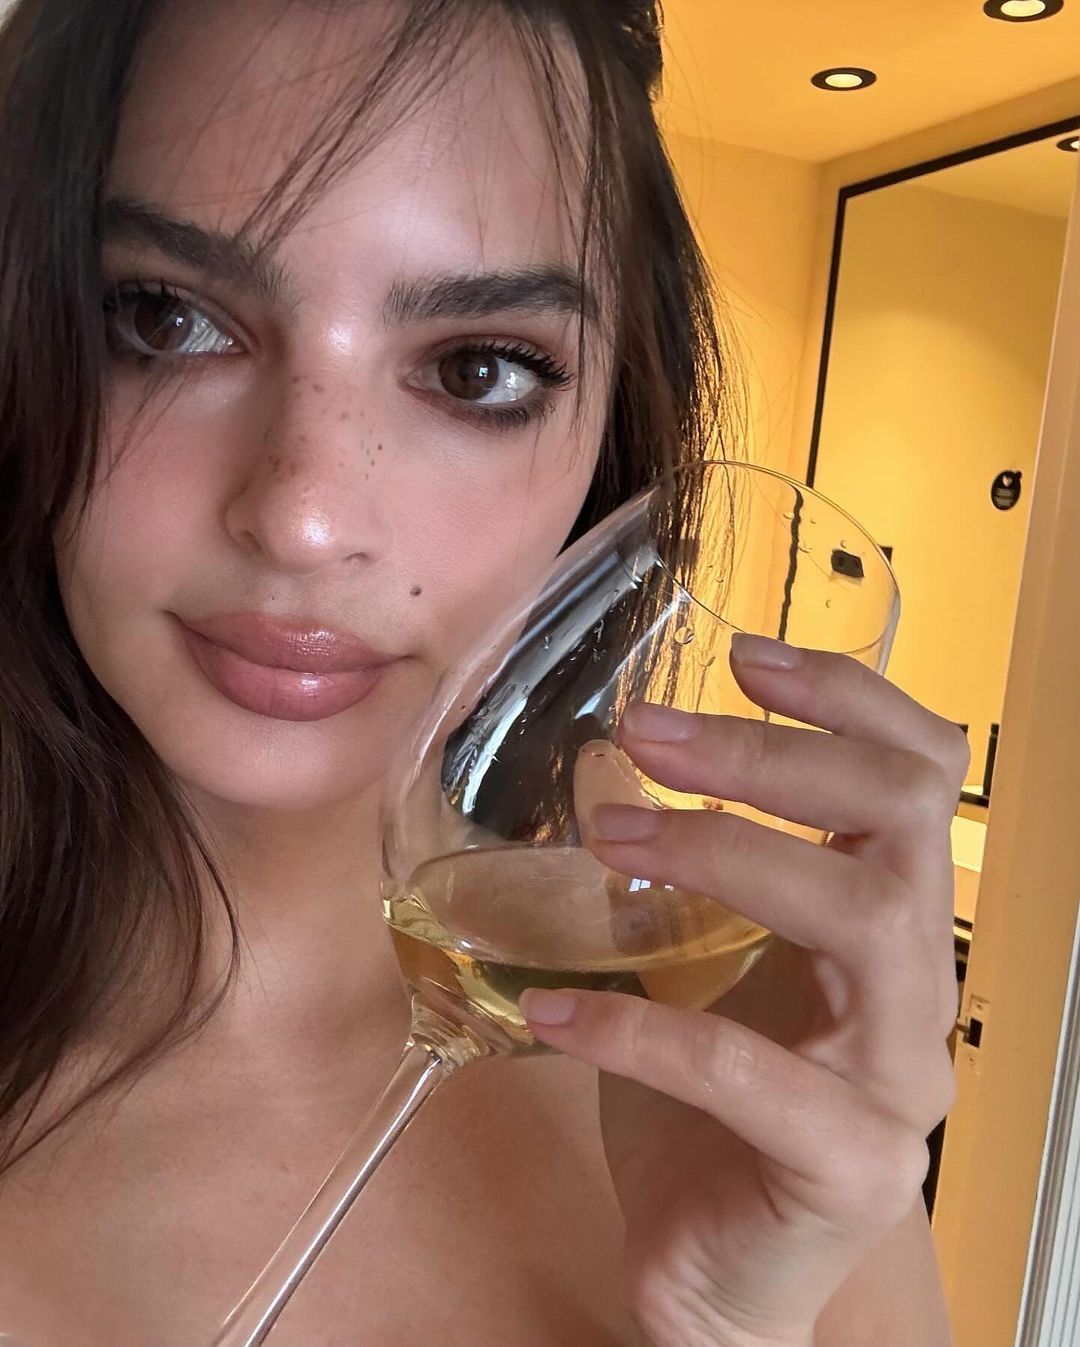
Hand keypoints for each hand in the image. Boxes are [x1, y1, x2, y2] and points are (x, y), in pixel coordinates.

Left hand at [519, 633, 966, 1346]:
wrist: (713, 1266)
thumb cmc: (707, 1106)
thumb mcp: (700, 959)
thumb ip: (687, 869)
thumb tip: (609, 758)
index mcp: (886, 923)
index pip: (922, 775)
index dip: (850, 699)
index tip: (744, 659)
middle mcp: (916, 988)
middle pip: (902, 823)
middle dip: (771, 759)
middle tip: (648, 734)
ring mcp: (896, 1079)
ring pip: (869, 923)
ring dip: (728, 854)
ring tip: (609, 835)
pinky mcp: (846, 1165)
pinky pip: (751, 1073)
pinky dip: (641, 1028)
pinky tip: (555, 1013)